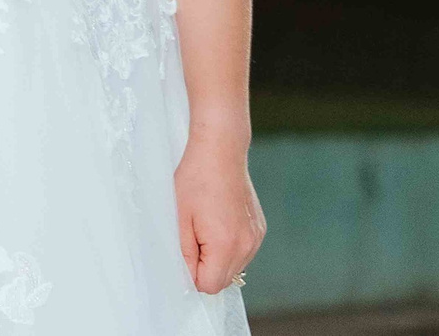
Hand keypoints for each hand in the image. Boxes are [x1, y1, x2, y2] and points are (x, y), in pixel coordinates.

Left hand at [173, 135, 265, 294]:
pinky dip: (228, 246)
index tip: (185, 250)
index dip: (192, 273)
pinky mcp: (259, 230)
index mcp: (226, 246)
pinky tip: (218, 222)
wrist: (220, 151)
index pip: (209, 285)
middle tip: (193, 236)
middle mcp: (247, 246)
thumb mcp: (179, 218)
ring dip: (217, 257)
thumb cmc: (195, 180)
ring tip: (205, 225)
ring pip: (233, 267)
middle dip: (204, 267)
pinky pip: (242, 252)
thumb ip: (184, 254)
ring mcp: (256, 238)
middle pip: (223, 280)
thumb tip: (188, 278)